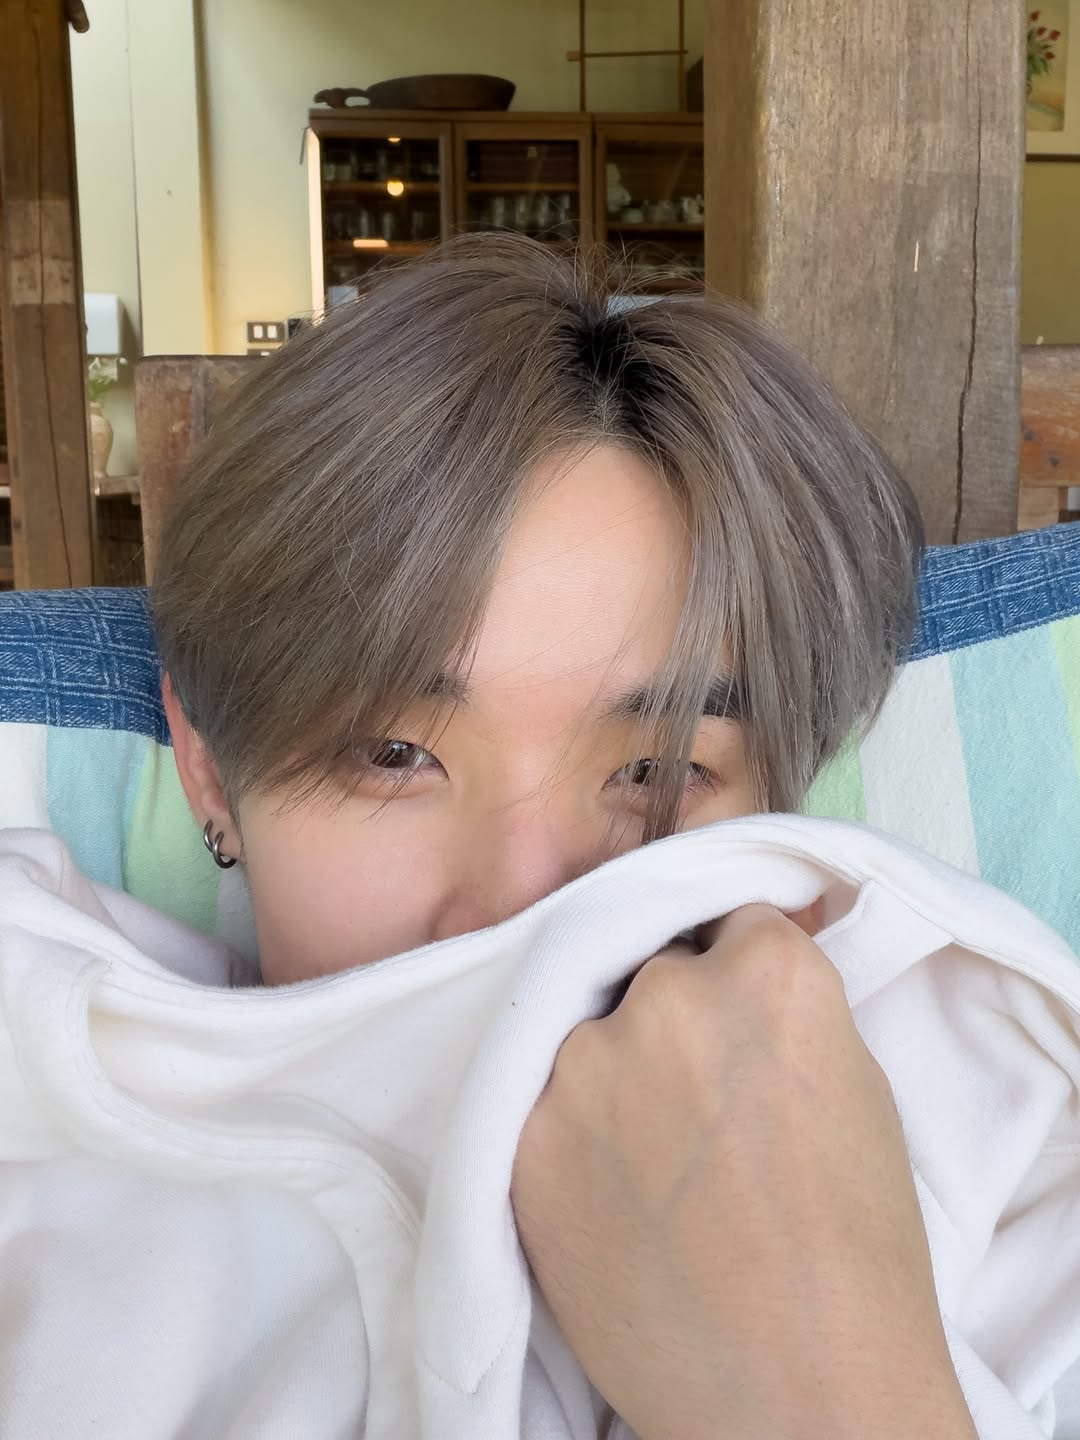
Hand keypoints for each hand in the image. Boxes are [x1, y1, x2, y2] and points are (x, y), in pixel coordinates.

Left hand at [511, 905, 976, 1439]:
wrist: (796, 1389)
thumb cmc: (855, 1252)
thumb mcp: (856, 1087)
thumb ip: (786, 1006)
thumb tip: (742, 961)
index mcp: (767, 972)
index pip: (730, 922)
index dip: (735, 973)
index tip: (735, 1021)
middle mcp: (668, 996)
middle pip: (654, 974)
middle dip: (673, 1019)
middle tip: (698, 1103)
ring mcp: (586, 1064)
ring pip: (590, 1036)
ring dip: (615, 1076)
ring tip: (657, 1166)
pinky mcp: (526, 1136)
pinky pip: (543, 1103)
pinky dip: (574, 1136)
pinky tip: (616, 1198)